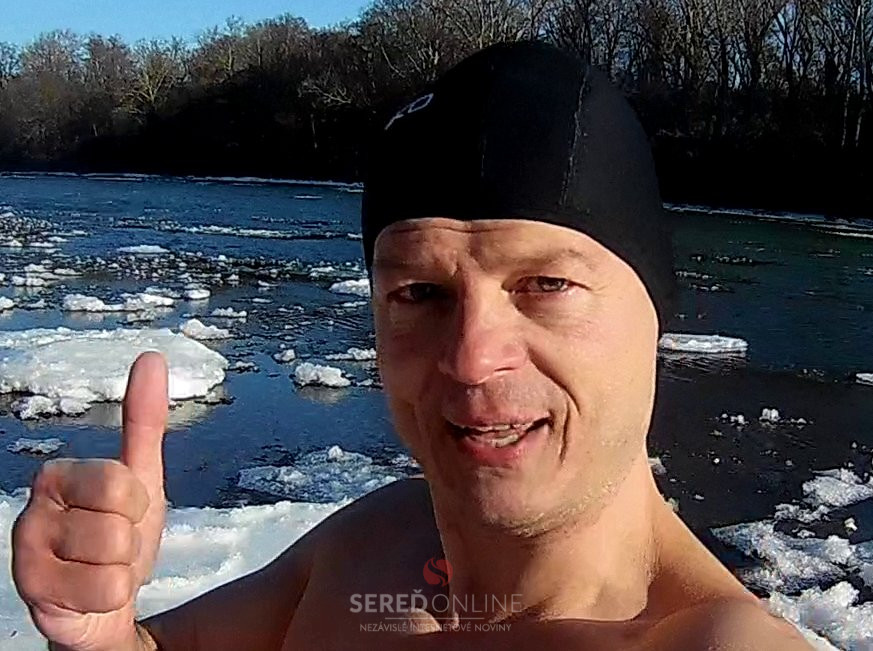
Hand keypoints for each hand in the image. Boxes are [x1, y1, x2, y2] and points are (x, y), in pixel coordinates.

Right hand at [12, 352, 168, 650]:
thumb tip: (151, 358)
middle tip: (114, 546)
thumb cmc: (119, 537)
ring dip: (122, 571)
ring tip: (102, 569)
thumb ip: (145, 420)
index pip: (121, 482)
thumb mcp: (141, 477)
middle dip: (131, 540)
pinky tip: (90, 593)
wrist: (105, 602)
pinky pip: (105, 592)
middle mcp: (34, 511)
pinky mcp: (34, 596)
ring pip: (113, 561)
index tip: (125, 512)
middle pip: (118, 525)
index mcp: (60, 476)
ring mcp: (28, 555)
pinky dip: (112, 597)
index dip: (137, 504)